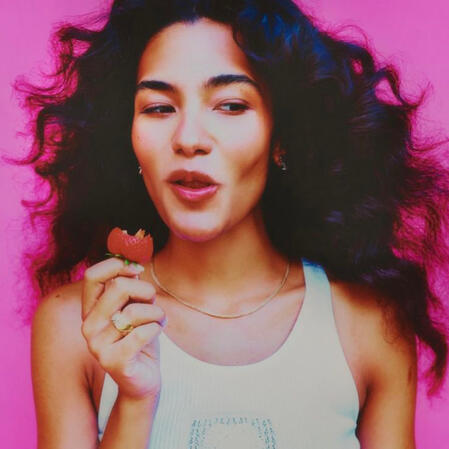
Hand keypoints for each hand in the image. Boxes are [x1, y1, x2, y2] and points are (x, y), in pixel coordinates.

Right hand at [81, 258, 165, 399]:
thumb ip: (130, 289)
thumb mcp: (134, 308)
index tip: (137, 269)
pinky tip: (157, 332)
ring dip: (156, 313)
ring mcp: (98, 345)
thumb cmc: (140, 339)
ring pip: (134, 311)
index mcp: (91, 310)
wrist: (143, 380)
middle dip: (145, 290)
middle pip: (118, 286)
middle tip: (153, 302)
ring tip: (159, 321)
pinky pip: (143, 332)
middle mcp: (88, 326)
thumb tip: (133, 265)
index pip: (92, 276)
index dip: (116, 265)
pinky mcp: (113, 361)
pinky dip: (157, 328)